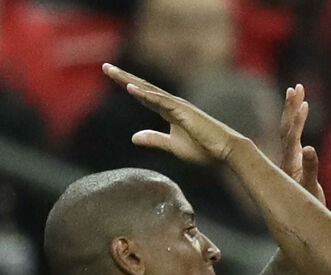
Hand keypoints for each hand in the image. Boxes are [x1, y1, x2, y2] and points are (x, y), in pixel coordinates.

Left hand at [103, 63, 244, 163]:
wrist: (225, 152)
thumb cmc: (203, 149)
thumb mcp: (172, 146)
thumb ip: (154, 139)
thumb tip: (133, 137)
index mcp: (168, 111)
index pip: (144, 96)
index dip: (128, 86)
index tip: (113, 77)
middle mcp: (172, 104)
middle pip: (143, 88)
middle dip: (123, 77)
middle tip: (105, 67)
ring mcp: (177, 106)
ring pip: (149, 90)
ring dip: (129, 80)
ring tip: (112, 72)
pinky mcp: (182, 111)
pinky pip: (160, 100)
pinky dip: (145, 93)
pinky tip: (130, 87)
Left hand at [280, 84, 325, 203]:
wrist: (299, 224)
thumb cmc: (308, 209)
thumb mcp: (310, 190)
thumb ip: (310, 169)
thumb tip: (309, 147)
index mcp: (291, 165)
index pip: (292, 137)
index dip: (297, 120)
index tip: (304, 102)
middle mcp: (287, 160)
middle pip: (287, 129)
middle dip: (291, 107)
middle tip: (296, 87)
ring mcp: (289, 161)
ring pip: (288, 131)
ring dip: (293, 112)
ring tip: (297, 93)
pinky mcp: (293, 164)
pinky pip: (293, 138)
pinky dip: (297, 123)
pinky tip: (301, 116)